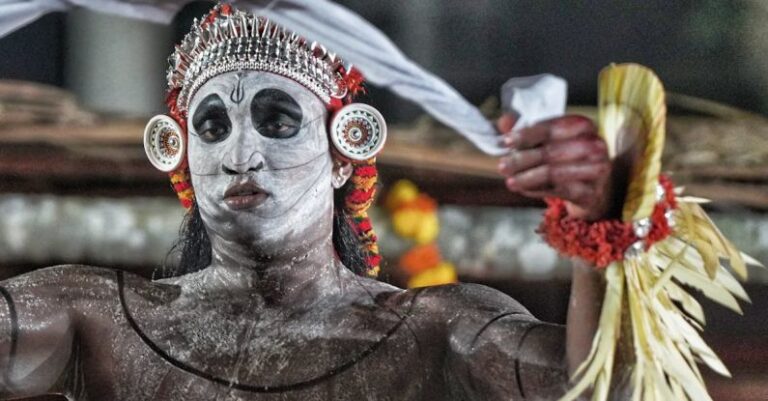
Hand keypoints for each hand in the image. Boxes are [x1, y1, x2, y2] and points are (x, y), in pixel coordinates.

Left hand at [496, 114, 614, 220]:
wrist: (592, 189)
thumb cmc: (566, 160)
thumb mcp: (548, 143)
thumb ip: (526, 132)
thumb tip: (504, 120)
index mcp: (583, 126)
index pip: (551, 128)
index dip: (526, 135)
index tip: (506, 141)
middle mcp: (595, 144)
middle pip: (550, 151)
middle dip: (522, 159)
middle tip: (502, 166)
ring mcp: (596, 168)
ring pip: (553, 172)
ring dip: (526, 178)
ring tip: (509, 181)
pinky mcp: (591, 191)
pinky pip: (558, 190)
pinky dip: (537, 190)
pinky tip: (523, 189)